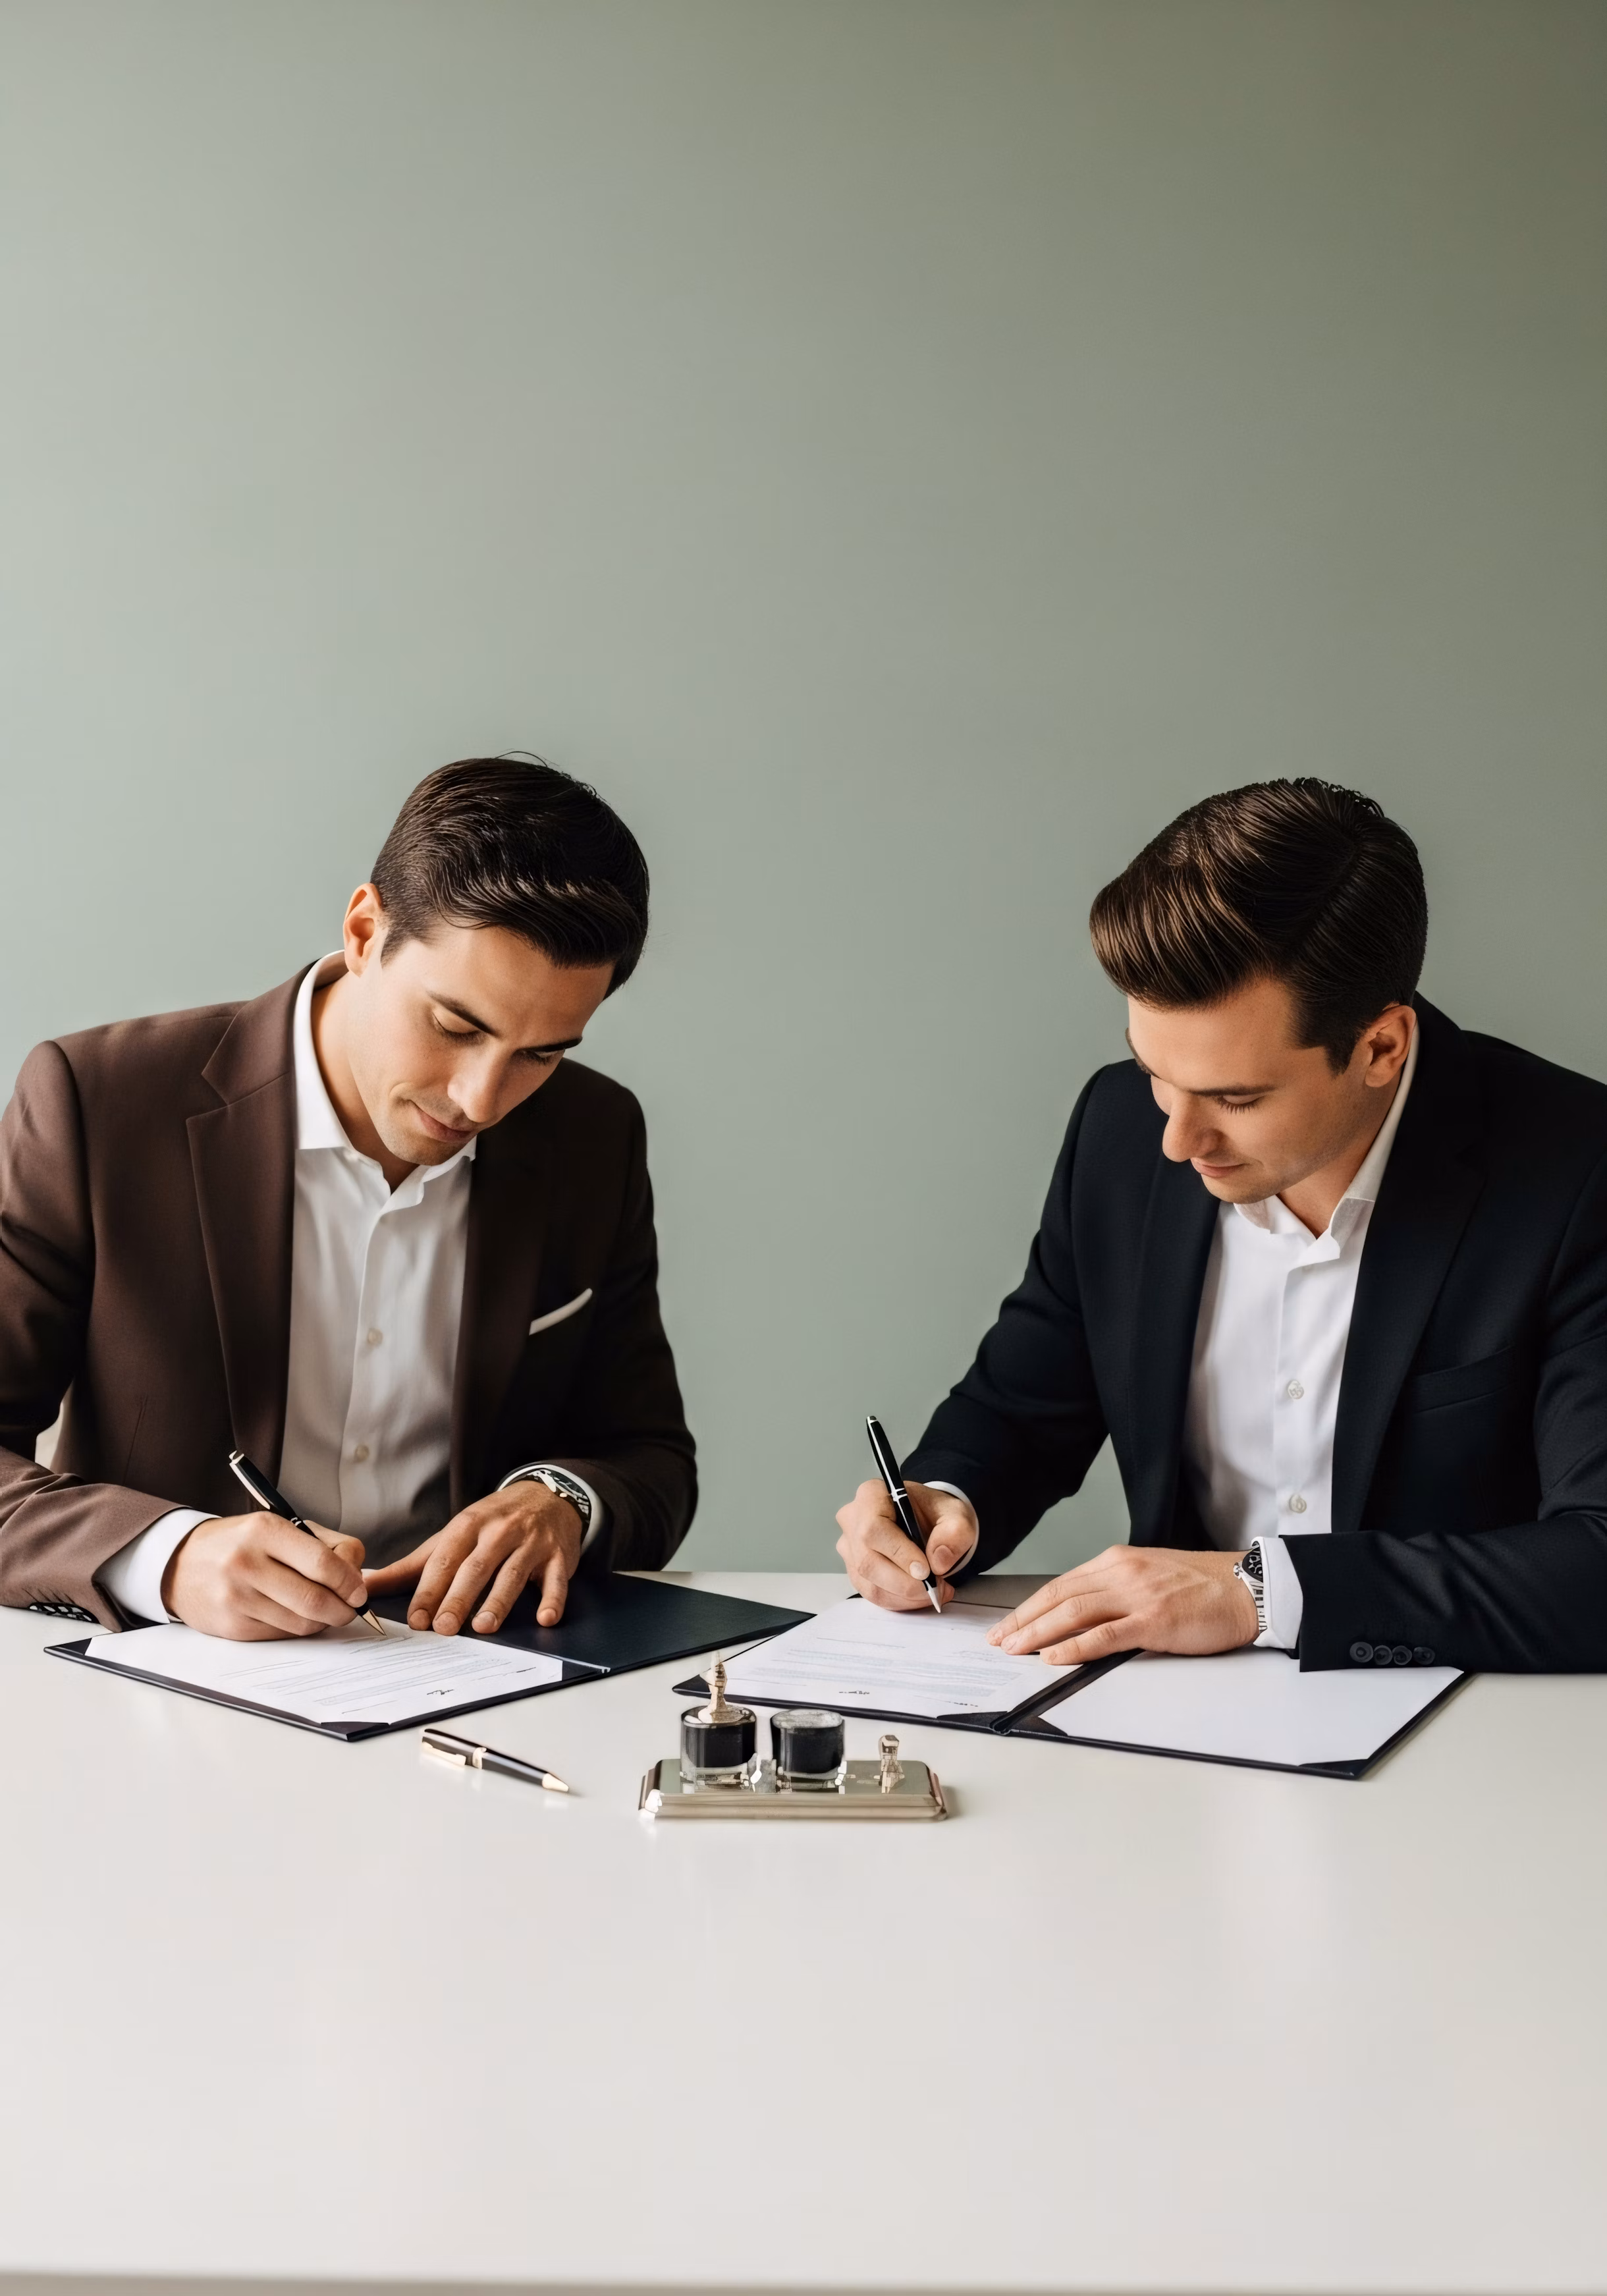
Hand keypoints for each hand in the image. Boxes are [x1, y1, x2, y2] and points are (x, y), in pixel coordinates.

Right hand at [162, 1513, 368, 1640]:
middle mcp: (247, 1563)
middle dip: (343, 1610)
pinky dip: (297, 1629)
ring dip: (323, 1621)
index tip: (359, 1591)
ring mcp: (236, 1597)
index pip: (322, 1563)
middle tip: (351, 1609)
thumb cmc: (241, 1543)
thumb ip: (325, 1545)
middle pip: (314, 1600)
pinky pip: (281, 1635)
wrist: (180, 1564)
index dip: (350, 1583)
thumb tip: (357, 1577)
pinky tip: (295, 1616)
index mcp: (265, 1530)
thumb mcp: (281, 1526)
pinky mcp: (231, 1626)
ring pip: (301, 1623)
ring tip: (324, 1610)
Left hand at [364, 1480, 584, 1635]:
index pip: (445, 1559)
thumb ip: (414, 1565)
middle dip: (459, 1598)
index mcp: (469, 1526)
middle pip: (476, 1567)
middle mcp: (500, 1532)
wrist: (547, 1495)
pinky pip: (557, 1579)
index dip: (430, 1590)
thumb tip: (368, 1584)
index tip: (417, 1618)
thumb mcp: (453, 1534)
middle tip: (444, 1628)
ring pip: (513, 1573)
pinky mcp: (559, 1555)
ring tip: (484, 1627)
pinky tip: (545, 1618)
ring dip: (499, 1600)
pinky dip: (553, 1599)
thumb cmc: (493, 1522)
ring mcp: (531, 1543)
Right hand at [834, 1478, 975, 1610]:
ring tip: (933, 1591)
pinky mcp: (854, 1569)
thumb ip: (954, 1533)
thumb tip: (938, 1562)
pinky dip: (898, 1601)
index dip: (899, 1554)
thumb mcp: (955, 1514)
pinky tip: (918, 1595)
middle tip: (935, 1587)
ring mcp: (849, 1546)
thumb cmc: (934, 1513)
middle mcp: (853, 1519)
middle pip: (868, 1561)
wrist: (927, 1520)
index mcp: (871, 1495)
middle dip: (905, 1583)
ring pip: (869, 1583)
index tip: (926, 1570)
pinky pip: (871, 1593)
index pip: (874, 1529)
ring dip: (904, 1596)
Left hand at [986, 1545, 1258, 1663]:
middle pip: (1058, 1596)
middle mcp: (1121, 1572)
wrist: (1245, 1588)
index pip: (1061, 1584)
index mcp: (1117, 1561)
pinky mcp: (1153, 1620)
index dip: (1030, 1605)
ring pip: (1073, 1613)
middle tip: (999, 1639)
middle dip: (1023, 1620)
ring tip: (1015, 1649)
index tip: (1010, 1623)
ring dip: (1038, 1633)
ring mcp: (1136, 1595)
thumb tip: (1082, 1614)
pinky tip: (1053, 1656)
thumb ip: (1116, 1589)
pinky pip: (1104, 1635)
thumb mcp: (1150, 1575)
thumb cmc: (1203, 1586)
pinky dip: (1074, 1646)